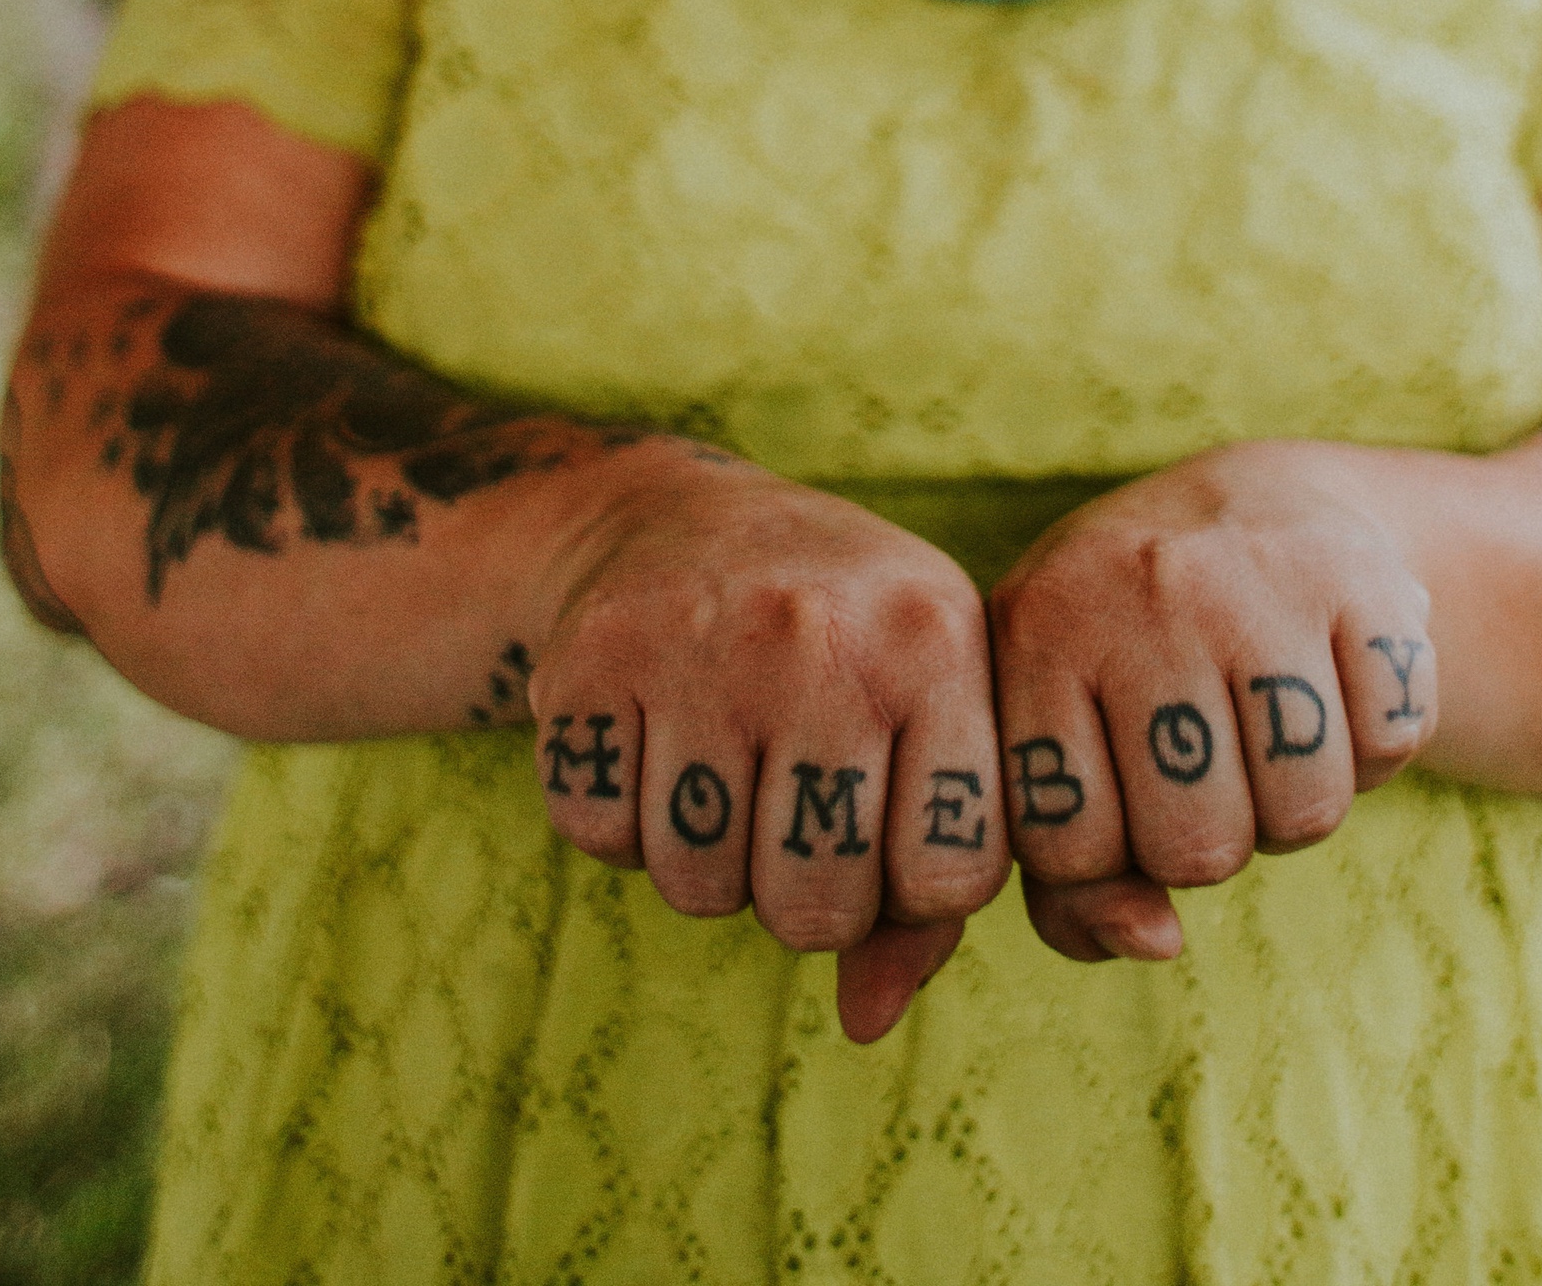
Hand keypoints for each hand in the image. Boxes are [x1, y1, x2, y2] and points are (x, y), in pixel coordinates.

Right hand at [525, 442, 1006, 1040]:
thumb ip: (929, 889)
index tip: (884, 827)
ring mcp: (703, 639)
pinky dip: (616, 821)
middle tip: (787, 812)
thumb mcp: (922, 716)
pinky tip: (648, 743)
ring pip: (699, 888)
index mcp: (938, 640)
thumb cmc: (837, 649)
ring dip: (704, 865)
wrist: (677, 516)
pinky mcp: (594, 654)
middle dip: (801, 897)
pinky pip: (600, 835)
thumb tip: (868, 1025)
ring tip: (719, 771)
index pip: (947, 878)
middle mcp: (823, 633)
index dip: (907, 888)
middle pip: (815, 906)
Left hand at [986, 443, 1436, 963]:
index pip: (1068, 849)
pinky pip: (1391, 746)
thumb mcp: (1066, 740)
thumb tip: (1155, 944)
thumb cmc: (1134, 663)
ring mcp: (1248, 572)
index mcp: (1035, 627)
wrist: (1253, 506)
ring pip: (1304, 812)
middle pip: (1196, 846)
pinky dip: (1375, 748)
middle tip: (1211, 759)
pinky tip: (1335, 686)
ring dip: (1297, 802)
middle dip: (1212, 837)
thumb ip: (1070, 884)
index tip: (1123, 792)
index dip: (1110, 857)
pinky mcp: (1356, 572)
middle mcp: (1135, 586)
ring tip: (1269, 728)